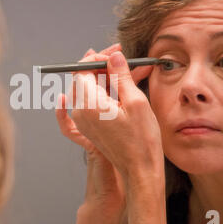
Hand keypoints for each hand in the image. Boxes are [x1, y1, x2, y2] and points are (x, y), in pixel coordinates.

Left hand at [62, 48, 168, 223]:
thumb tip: (113, 56)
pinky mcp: (88, 126)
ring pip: (88, 88)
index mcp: (89, 104)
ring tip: (130, 72)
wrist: (139, 170)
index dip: (98, 58)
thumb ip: (121, 76)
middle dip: (102, 65)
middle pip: (84, 77)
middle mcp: (80, 111)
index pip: (83, 69)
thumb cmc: (142, 139)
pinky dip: (101, 91)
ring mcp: (82, 120)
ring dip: (105, 78)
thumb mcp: (136, 102)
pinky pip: (89, 102)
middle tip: (122, 58)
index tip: (115, 54)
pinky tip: (118, 86)